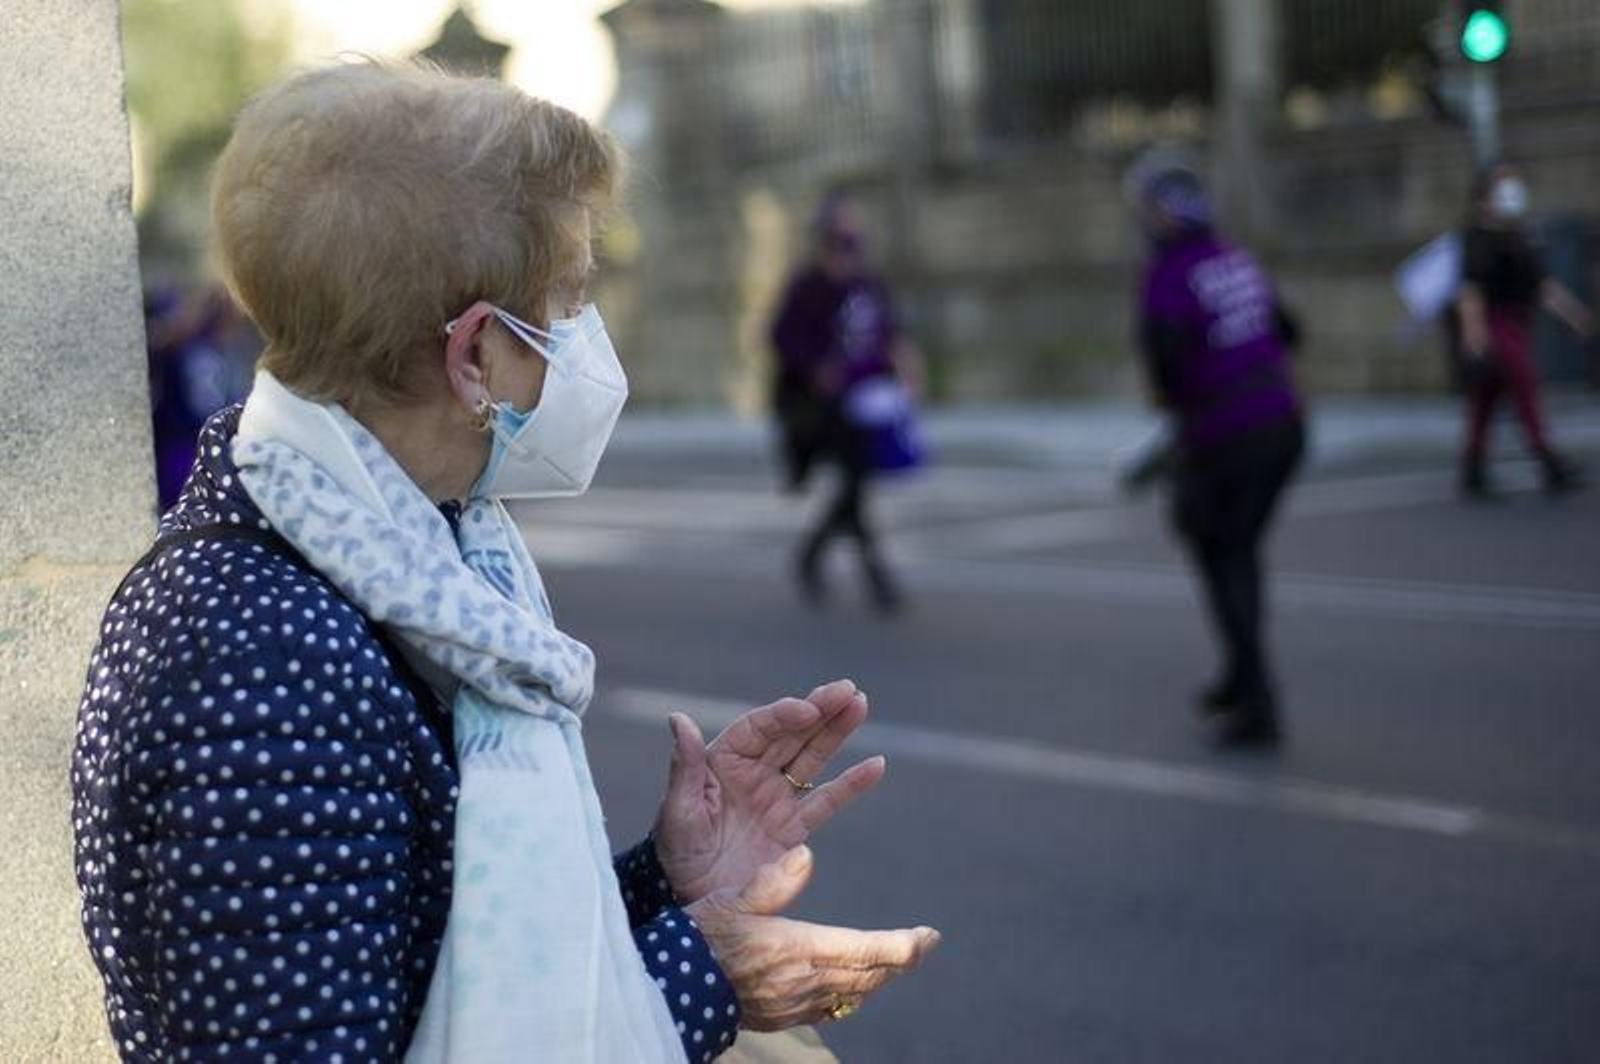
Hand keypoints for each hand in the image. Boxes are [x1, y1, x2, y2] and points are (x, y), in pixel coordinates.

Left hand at [654, 680, 884, 904]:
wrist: (690, 898)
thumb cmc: (675, 850)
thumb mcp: (677, 809)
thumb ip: (685, 765)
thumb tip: (678, 719)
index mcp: (724, 760)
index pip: (759, 728)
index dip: (784, 715)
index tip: (808, 708)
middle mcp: (753, 772)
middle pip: (792, 733)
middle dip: (820, 710)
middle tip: (848, 689)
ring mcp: (776, 797)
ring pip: (812, 756)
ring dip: (836, 731)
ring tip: (860, 704)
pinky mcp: (793, 828)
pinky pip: (826, 801)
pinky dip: (851, 784)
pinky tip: (876, 765)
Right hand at [687, 846, 940, 1030]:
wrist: (666, 991)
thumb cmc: (698, 938)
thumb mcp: (731, 899)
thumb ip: (773, 880)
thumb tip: (806, 853)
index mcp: (798, 949)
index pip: (868, 951)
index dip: (905, 945)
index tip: (930, 935)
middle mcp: (804, 982)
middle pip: (870, 976)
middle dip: (900, 959)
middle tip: (923, 943)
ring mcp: (794, 1005)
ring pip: (853, 994)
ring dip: (878, 977)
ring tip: (893, 959)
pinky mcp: (780, 1016)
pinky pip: (829, 1008)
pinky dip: (850, 993)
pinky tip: (849, 984)